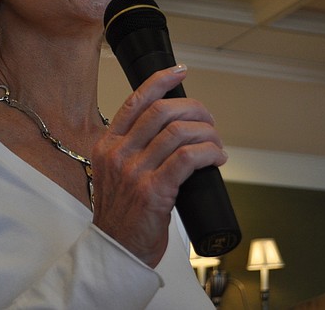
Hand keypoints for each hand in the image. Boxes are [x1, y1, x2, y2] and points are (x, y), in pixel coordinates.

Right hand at [91, 66, 226, 267]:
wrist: (116, 252)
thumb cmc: (122, 216)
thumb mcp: (115, 174)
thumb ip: (132, 151)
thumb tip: (171, 132)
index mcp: (107, 145)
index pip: (135, 101)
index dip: (160, 81)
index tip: (181, 72)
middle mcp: (118, 154)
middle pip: (162, 112)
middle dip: (194, 109)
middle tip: (209, 121)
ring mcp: (134, 172)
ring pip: (179, 133)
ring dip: (207, 133)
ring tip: (216, 144)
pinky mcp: (153, 190)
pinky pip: (188, 158)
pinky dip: (208, 152)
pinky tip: (217, 158)